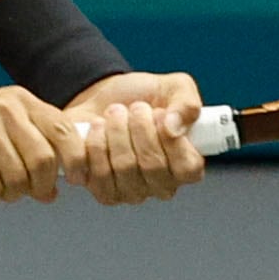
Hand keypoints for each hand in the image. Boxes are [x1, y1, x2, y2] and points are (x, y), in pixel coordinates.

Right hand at [0, 85, 87, 206]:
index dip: (77, 161)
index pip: (66, 131)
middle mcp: (7, 109)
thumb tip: (54, 192)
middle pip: (46, 161)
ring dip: (10, 194)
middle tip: (25, 194)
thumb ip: (27, 147)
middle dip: (40, 186)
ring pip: (19, 178)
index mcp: (20, 100)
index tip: (76, 182)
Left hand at [65, 71, 206, 205]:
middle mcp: (159, 185)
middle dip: (139, 127)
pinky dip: (91, 142)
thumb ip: (187, 104)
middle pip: (152, 165)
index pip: (187, 168)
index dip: (171, 139)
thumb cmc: (142, 97)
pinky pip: (91, 171)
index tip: (159, 114)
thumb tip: (173, 127)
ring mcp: (128, 191)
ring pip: (123, 168)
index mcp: (186, 166)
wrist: (100, 97)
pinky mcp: (98, 188)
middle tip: (134, 108)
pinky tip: (94, 128)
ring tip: (114, 113)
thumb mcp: (175, 88)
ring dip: (114, 131)